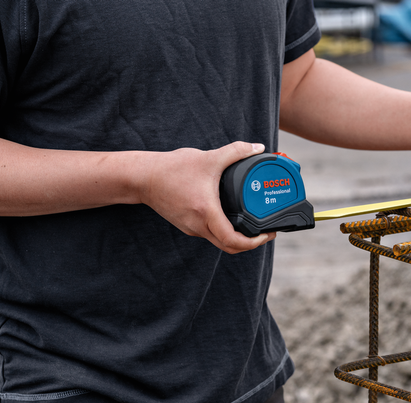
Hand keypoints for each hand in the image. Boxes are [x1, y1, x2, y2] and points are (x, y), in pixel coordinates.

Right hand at [137, 141, 275, 253]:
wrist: (143, 178)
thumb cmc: (173, 169)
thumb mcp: (208, 158)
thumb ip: (235, 151)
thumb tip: (257, 147)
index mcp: (206, 213)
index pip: (233, 240)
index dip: (254, 242)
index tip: (267, 235)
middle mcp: (199, 226)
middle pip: (229, 247)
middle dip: (250, 243)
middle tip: (265, 233)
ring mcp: (192, 228)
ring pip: (219, 241)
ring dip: (237, 238)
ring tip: (253, 225)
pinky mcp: (187, 225)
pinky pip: (210, 234)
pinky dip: (225, 231)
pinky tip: (233, 218)